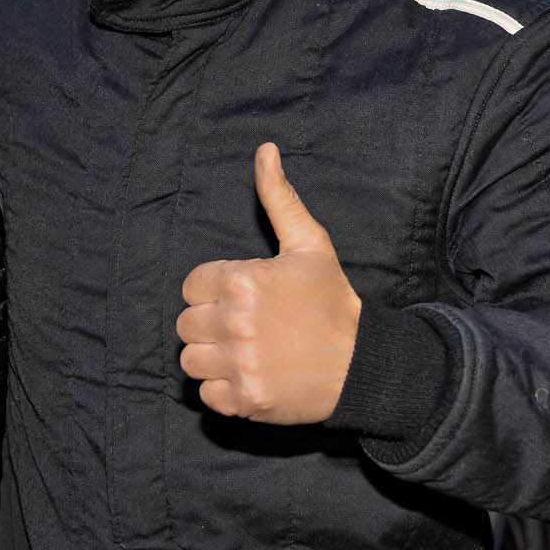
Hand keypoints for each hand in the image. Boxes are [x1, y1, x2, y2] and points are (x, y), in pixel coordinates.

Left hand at [176, 143, 361, 424]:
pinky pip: (206, 395)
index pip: (191, 286)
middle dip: (210, 324)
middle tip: (244, 326)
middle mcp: (235, 322)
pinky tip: (249, 376)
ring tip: (243, 352)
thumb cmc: (332, 301)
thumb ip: (279, 198)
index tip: (241, 297)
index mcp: (243, 280)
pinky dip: (223, 390)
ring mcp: (239, 364)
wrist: (364, 362)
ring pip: (190, 360)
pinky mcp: (245, 400)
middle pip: (186, 324)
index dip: (213, 291)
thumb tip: (265, 150)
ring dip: (211, 358)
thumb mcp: (310, 244)